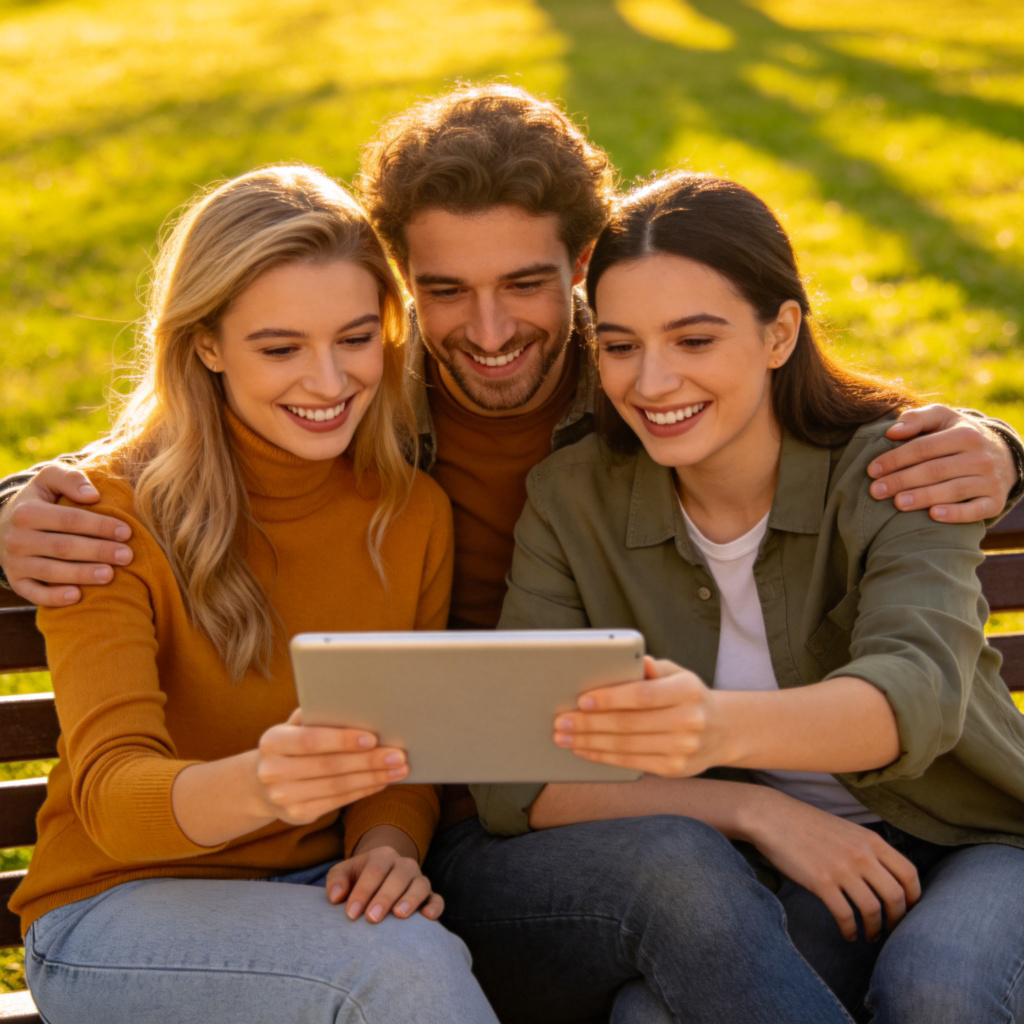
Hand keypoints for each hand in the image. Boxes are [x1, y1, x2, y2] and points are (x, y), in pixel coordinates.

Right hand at [0, 464, 132, 604]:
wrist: (5, 525)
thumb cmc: (40, 500)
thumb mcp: (49, 480)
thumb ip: (70, 479)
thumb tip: (93, 495)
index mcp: (27, 512)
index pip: (70, 520)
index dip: (100, 526)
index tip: (126, 532)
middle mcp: (17, 539)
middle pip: (64, 547)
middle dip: (98, 551)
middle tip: (127, 556)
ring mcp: (15, 563)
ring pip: (51, 572)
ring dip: (82, 575)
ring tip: (110, 574)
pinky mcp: (16, 582)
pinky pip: (34, 594)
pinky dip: (54, 598)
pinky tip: (77, 596)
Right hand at [254, 710, 408, 824]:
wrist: (262, 785)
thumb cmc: (290, 746)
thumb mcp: (293, 728)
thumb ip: (315, 716)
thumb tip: (353, 703)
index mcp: (272, 742)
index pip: (311, 740)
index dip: (342, 740)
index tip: (373, 738)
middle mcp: (273, 771)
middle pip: (329, 766)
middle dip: (368, 760)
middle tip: (398, 755)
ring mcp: (284, 797)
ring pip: (337, 786)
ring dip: (373, 777)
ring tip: (399, 769)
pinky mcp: (298, 815)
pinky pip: (338, 801)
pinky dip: (364, 790)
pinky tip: (382, 781)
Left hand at [327, 826, 442, 922]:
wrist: (379, 876)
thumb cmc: (357, 879)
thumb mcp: (344, 873)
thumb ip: (336, 880)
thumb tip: (336, 897)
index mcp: (382, 856)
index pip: (374, 870)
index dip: (363, 891)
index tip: (351, 913)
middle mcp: (403, 864)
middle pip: (398, 877)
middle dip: (385, 897)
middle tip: (372, 918)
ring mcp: (418, 879)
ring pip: (420, 884)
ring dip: (411, 899)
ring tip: (400, 915)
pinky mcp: (429, 895)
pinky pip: (437, 898)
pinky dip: (435, 907)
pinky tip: (428, 917)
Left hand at [554, 656, 722, 776]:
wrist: (722, 730)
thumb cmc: (688, 696)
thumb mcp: (677, 674)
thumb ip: (652, 669)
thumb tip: (634, 661)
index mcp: (687, 691)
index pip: (642, 695)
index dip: (610, 699)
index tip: (581, 700)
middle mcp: (688, 721)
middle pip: (628, 724)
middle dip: (589, 723)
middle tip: (561, 721)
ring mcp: (682, 748)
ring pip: (625, 746)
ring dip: (589, 742)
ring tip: (564, 737)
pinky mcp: (674, 769)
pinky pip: (630, 763)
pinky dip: (602, 757)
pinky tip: (583, 749)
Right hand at [745, 791, 919, 940]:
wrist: (772, 817)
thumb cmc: (807, 825)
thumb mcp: (847, 830)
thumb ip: (868, 850)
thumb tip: (886, 878)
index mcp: (870, 841)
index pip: (909, 873)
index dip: (914, 897)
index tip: (909, 910)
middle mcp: (861, 855)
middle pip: (896, 897)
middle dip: (897, 920)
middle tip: (891, 930)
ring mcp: (841, 869)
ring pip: (873, 910)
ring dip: (875, 929)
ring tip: (870, 936)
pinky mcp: (821, 882)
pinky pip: (845, 915)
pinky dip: (850, 930)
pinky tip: (848, 934)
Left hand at [868, 404, 1015, 522]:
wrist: (1000, 455)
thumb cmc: (956, 435)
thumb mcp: (941, 418)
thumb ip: (916, 419)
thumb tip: (892, 432)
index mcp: (965, 434)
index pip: (923, 448)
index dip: (895, 459)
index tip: (871, 470)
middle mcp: (980, 457)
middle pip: (934, 470)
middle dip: (902, 481)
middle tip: (875, 491)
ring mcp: (989, 481)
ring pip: (953, 490)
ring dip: (923, 497)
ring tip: (897, 504)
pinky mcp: (995, 501)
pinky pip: (976, 510)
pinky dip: (956, 514)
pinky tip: (933, 515)